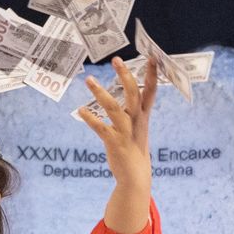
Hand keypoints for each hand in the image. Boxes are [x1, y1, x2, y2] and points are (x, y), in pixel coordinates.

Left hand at [76, 59, 156, 233]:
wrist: (135, 177)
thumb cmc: (135, 148)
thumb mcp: (139, 126)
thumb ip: (134, 109)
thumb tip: (129, 90)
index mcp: (144, 116)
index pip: (151, 91)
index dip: (152, 74)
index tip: (152, 56)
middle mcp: (137, 121)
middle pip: (134, 94)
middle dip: (125, 76)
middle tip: (116, 60)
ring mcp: (126, 132)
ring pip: (114, 108)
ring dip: (100, 93)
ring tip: (89, 80)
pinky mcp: (115, 143)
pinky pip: (101, 128)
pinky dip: (90, 118)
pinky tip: (81, 110)